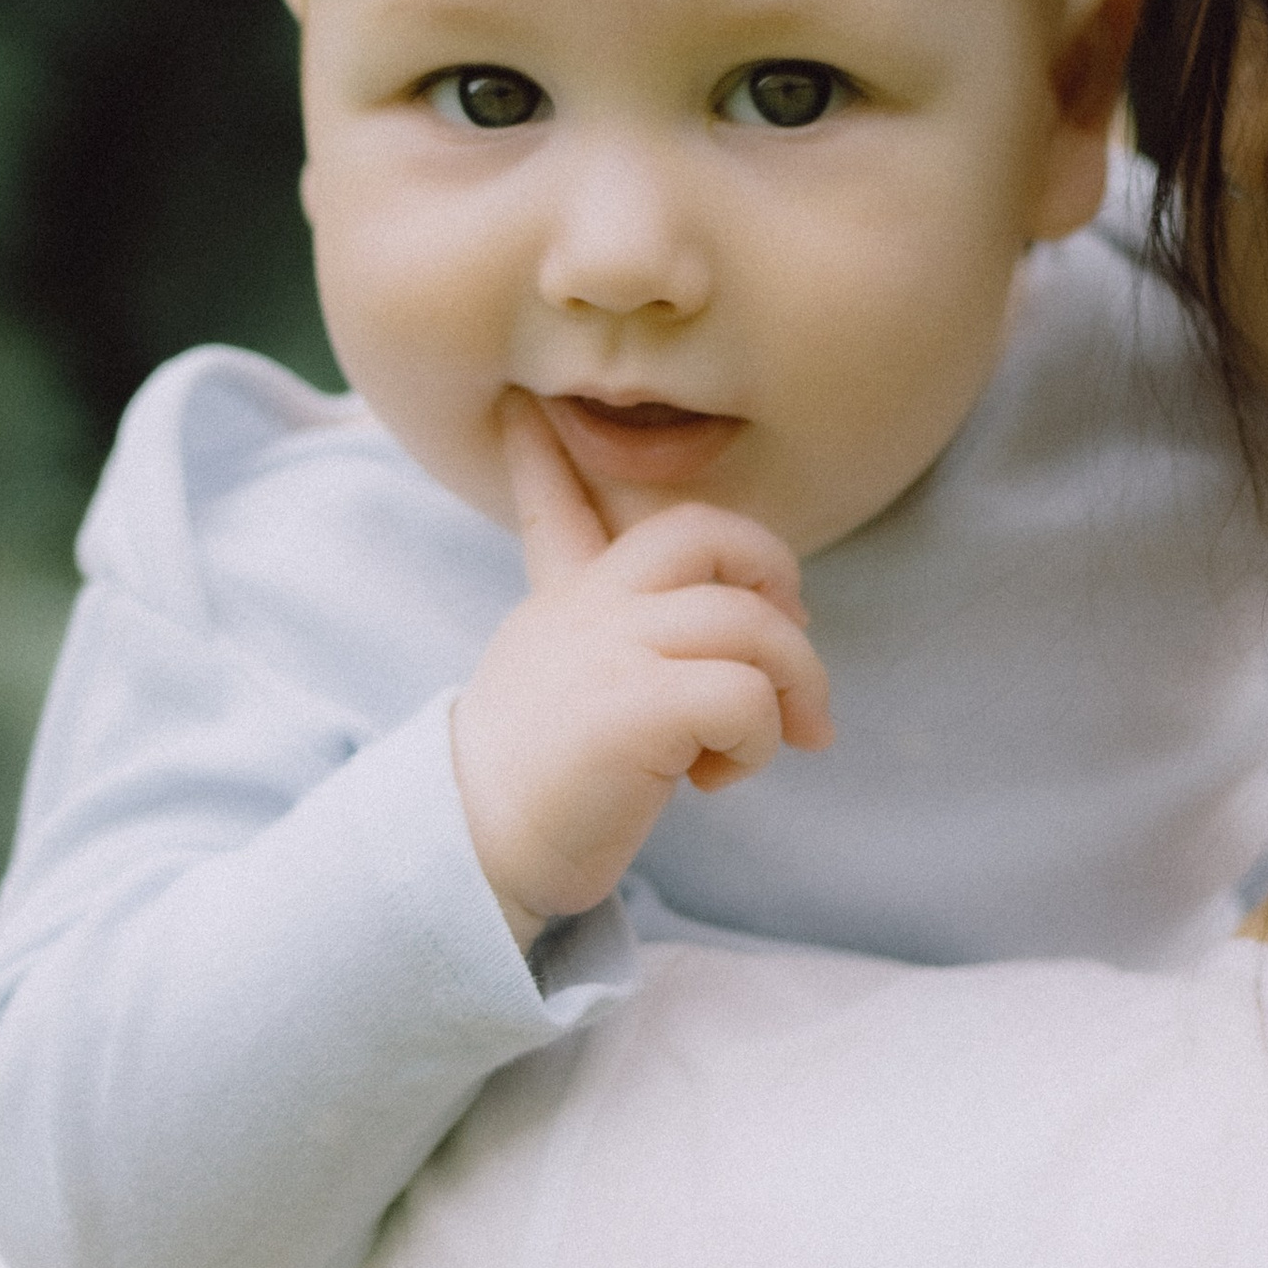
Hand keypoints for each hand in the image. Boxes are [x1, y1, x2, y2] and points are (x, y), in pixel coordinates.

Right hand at [450, 397, 830, 944]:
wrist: (477, 853)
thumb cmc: (534, 794)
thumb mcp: (554, 694)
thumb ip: (606, 650)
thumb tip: (698, 646)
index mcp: (564, 604)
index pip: (555, 507)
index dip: (544, 458)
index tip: (527, 414)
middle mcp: (587, 609)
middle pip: (709, 533)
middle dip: (776, 573)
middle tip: (791, 649)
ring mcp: (611, 649)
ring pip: (754, 624)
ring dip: (789, 688)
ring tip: (764, 743)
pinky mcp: (637, 707)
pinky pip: (746, 694)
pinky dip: (758, 740)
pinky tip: (715, 780)